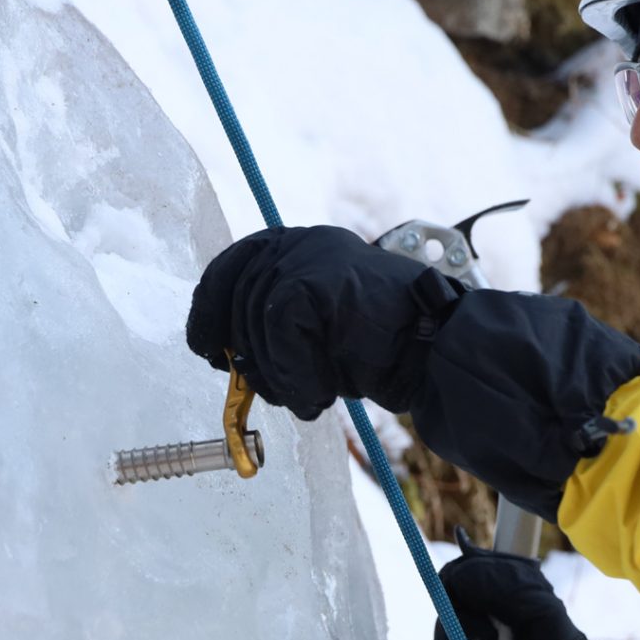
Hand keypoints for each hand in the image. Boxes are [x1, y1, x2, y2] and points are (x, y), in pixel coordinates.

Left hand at [185, 225, 460, 420]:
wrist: (436, 349)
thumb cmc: (379, 350)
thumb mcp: (315, 337)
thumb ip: (273, 334)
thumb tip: (228, 358)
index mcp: (297, 249)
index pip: (229, 269)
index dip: (209, 311)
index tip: (204, 349)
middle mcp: (300, 244)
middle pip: (237, 299)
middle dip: (249, 356)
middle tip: (269, 389)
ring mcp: (309, 257)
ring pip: (256, 321)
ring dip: (280, 375)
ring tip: (311, 395)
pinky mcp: (314, 280)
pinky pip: (278, 333)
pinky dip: (295, 374)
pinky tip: (319, 394)